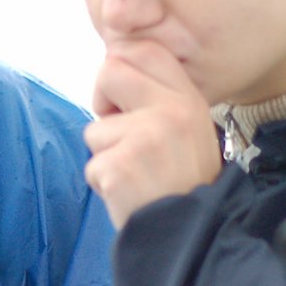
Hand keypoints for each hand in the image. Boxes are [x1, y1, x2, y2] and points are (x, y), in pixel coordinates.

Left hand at [83, 39, 221, 228]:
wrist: (193, 236)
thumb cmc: (183, 183)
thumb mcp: (190, 130)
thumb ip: (160, 98)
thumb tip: (113, 66)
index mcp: (188, 99)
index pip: (145, 50)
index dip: (122, 65)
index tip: (122, 95)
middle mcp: (170, 111)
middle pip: (109, 70)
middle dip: (102, 100)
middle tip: (119, 133)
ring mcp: (144, 137)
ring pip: (95, 129)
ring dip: (106, 156)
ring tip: (137, 175)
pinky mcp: (120, 166)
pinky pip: (93, 166)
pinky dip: (104, 184)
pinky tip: (130, 193)